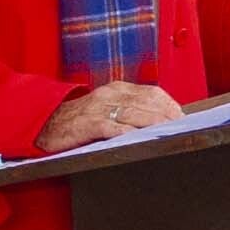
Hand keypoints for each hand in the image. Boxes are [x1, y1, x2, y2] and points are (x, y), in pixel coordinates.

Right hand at [36, 82, 187, 151]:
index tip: (183, 118)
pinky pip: (112, 128)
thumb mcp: (107, 108)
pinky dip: (128, 134)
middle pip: (148, 103)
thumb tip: (161, 123)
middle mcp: (110, 95)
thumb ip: (131, 111)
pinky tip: (140, 141)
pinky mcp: (88, 124)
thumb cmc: (80, 119)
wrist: (44, 122)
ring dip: (155, 125)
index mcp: (118, 89)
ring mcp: (99, 108)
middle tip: (184, 130)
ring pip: (134, 114)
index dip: (171, 105)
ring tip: (170, 135)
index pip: (153, 93)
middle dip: (168, 117)